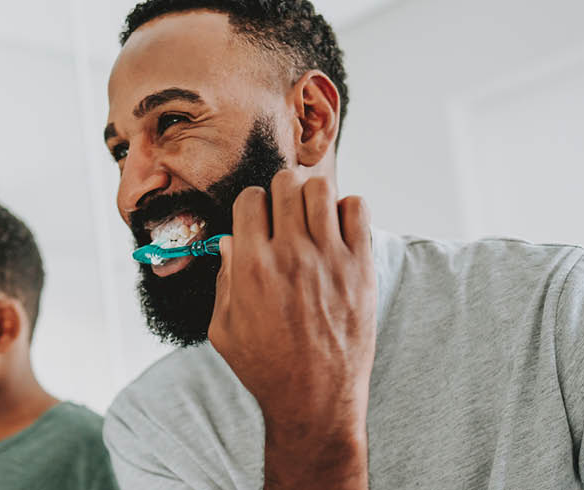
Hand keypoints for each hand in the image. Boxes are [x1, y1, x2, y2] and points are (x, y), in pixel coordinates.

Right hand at [208, 170, 376, 488]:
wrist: (315, 398)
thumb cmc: (266, 367)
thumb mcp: (223, 329)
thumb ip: (223, 279)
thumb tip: (229, 241)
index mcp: (252, 266)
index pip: (250, 198)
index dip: (252, 206)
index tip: (258, 221)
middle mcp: (290, 255)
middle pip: (285, 184)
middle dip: (280, 194)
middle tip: (285, 217)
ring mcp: (329, 258)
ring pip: (321, 188)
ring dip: (312, 197)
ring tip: (312, 220)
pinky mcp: (360, 266)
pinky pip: (357, 208)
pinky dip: (347, 211)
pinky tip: (338, 233)